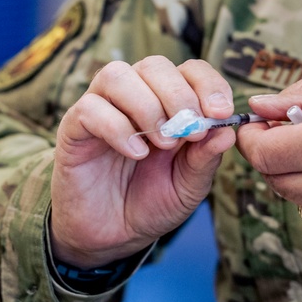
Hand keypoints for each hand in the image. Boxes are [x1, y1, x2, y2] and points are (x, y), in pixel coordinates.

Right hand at [51, 56, 236, 267]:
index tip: (220, 113)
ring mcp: (101, 108)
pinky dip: (118, 128)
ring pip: (117, 75)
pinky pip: (90, 108)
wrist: (112, 236)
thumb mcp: (188, 186)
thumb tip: (227, 131)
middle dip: (179, 94)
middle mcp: (134, 97)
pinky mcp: (74, 126)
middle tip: (191, 131)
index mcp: (167, 103)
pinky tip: (136, 154)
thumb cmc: (151, 203)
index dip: (208, 84)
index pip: (189, 70)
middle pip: (154, 65)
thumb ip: (205, 159)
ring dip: (147, 106)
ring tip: (163, 144)